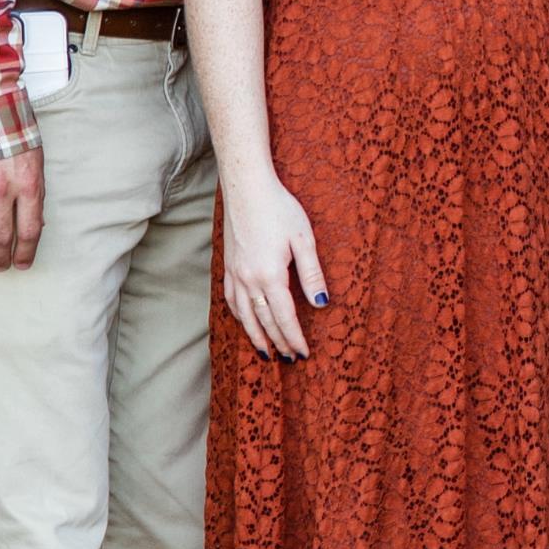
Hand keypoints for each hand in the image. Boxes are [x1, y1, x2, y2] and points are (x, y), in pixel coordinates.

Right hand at [0, 147, 46, 270]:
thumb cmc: (12, 127)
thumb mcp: (34, 158)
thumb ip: (33, 190)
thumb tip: (34, 222)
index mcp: (28, 183)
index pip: (30, 230)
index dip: (26, 252)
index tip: (22, 263)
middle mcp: (1, 188)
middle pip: (0, 235)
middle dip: (0, 256)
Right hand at [222, 169, 327, 360]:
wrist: (246, 187)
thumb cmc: (280, 209)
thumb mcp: (304, 239)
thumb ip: (312, 274)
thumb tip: (320, 304)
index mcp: (270, 275)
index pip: (284, 317)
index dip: (294, 338)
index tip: (303, 354)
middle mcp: (248, 279)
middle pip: (264, 321)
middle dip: (278, 342)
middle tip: (288, 360)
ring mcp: (234, 273)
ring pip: (244, 315)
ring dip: (256, 336)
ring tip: (266, 353)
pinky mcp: (227, 266)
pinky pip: (231, 300)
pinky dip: (239, 317)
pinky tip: (246, 322)